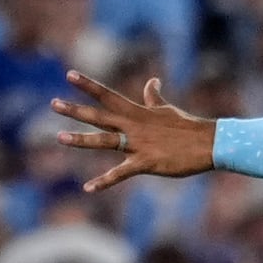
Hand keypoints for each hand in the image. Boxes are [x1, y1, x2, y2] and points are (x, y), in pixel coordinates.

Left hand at [51, 72, 217, 188]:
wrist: (209, 143)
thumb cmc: (189, 127)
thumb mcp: (167, 110)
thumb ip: (154, 98)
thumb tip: (152, 81)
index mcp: (138, 113)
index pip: (108, 95)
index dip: (88, 85)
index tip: (70, 74)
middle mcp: (134, 126)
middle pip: (99, 116)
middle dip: (76, 110)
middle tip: (53, 103)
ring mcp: (139, 144)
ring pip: (104, 141)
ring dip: (82, 140)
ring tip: (60, 137)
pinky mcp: (146, 163)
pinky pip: (121, 173)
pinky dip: (104, 182)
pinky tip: (88, 188)